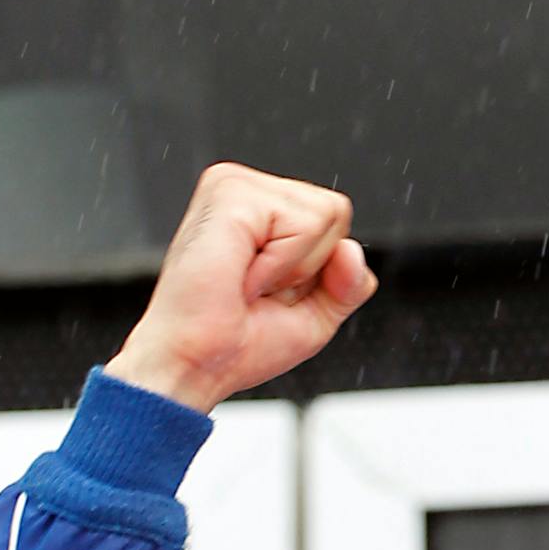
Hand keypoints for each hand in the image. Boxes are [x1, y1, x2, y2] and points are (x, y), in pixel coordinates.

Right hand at [103, 163, 376, 413]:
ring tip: (248, 282)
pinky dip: (281, 265)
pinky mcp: (231, 192)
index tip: (272, 292)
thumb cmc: (238, 343)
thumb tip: (351, 249)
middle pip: (336, 211)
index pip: (335, 218)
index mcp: (264, 211)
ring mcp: (236, 185)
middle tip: (260, 289)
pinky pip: (303, 225)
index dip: (321, 269)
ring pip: (325, 215)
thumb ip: (349, 283)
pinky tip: (242, 275)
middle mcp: (249, 190)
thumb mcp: (316, 316)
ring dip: (294, 268)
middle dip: (312, 267)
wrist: (197, 363)